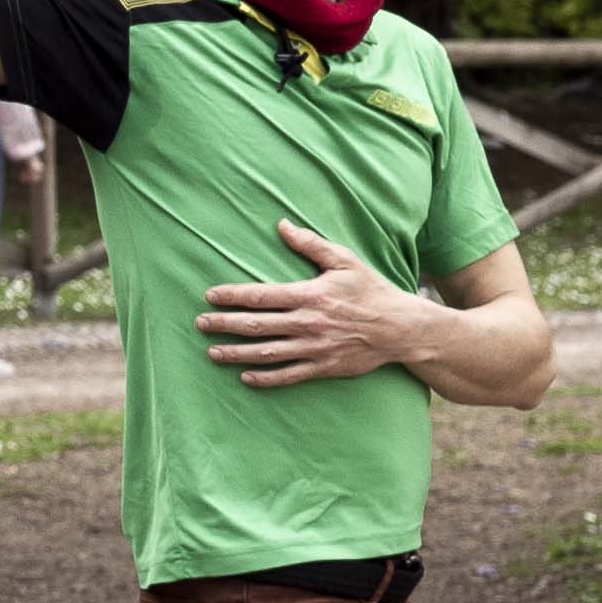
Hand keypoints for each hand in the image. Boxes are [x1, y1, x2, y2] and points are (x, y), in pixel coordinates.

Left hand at [198, 219, 420, 388]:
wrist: (402, 328)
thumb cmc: (371, 291)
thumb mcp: (344, 261)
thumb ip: (311, 244)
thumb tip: (282, 225)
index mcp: (310, 295)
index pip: (261, 295)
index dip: (232, 296)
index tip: (209, 296)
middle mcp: (308, 323)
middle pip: (256, 325)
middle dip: (224, 324)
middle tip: (199, 324)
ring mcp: (314, 348)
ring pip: (267, 354)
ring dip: (236, 353)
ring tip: (212, 352)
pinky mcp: (323, 367)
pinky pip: (288, 376)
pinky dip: (265, 378)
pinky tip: (245, 376)